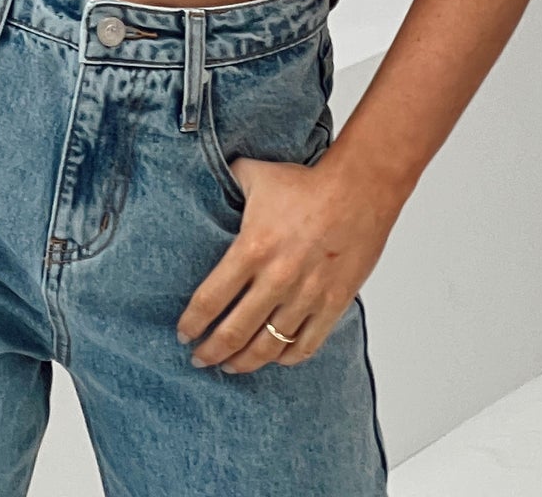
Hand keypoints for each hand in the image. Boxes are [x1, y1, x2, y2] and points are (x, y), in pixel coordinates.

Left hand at [176, 148, 400, 372]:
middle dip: (211, 352)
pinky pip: (305, 346)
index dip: (192, 323)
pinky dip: (285, 358)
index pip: (210, 300)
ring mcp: (306, 296)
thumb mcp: (256, 175)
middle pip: (234, 332)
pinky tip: (272, 358)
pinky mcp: (333, 305)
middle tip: (199, 359)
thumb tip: (207, 180)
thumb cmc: (306, 183)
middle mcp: (276, 279)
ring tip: (230, 366)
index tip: (183, 334)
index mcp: (252, 249)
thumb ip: (228, 183)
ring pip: (267, 346)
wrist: (358, 190)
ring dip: (244, 362)